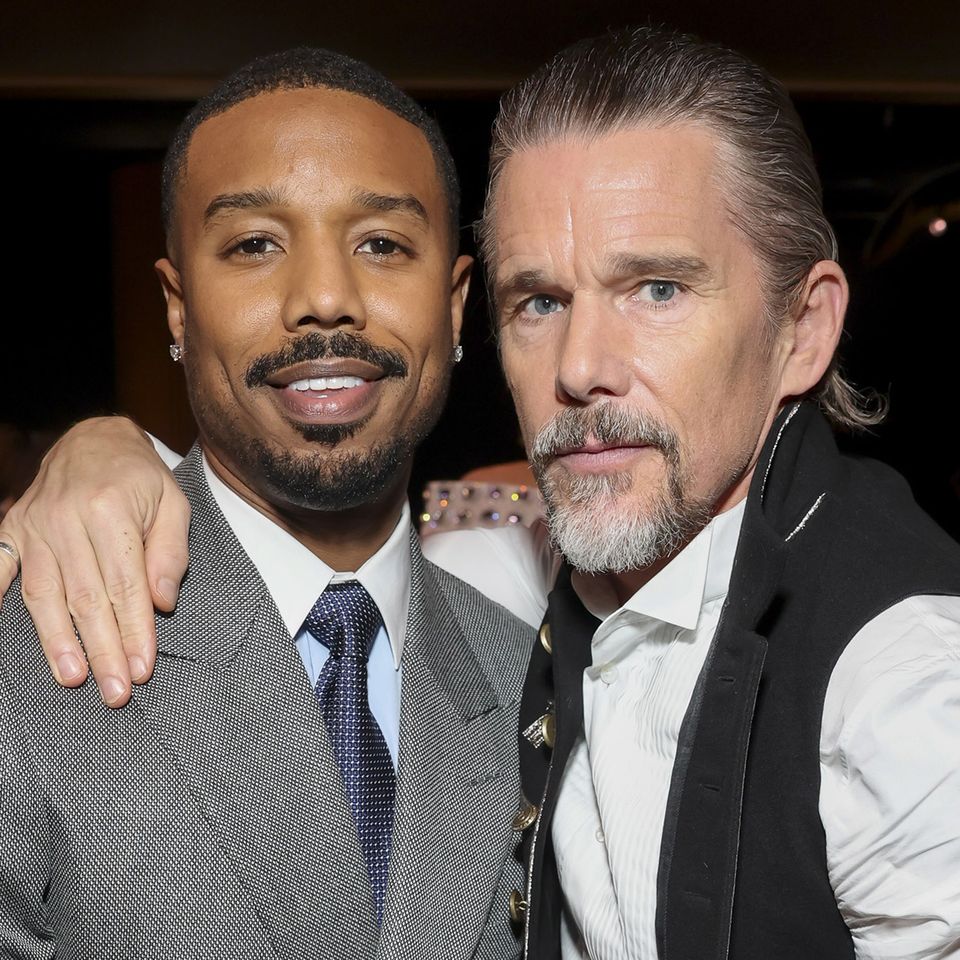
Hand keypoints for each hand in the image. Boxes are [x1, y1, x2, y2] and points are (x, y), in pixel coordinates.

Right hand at [0, 417, 189, 705]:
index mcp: (110, 510)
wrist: (95, 438)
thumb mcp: (173, 503)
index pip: (125, 585)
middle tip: (115, 691)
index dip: (135, 631)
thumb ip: (171, 552)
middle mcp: (66, 518)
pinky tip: (0, 630)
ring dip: (57, 640)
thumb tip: (163, 603)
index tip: (143, 668)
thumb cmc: (141, 477)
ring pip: (44, 593)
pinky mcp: (12, 527)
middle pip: (86, 597)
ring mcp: (34, 524)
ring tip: (73, 677)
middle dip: (102, 649)